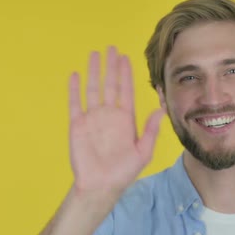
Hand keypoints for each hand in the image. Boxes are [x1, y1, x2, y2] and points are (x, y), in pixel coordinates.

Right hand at [68, 46, 165, 194]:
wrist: (101, 186)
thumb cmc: (123, 172)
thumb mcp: (143, 152)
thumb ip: (150, 130)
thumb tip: (160, 109)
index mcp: (126, 120)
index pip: (126, 91)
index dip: (126, 74)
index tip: (126, 58)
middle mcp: (109, 115)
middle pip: (110, 85)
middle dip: (111, 66)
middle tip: (112, 48)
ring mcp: (93, 119)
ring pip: (93, 89)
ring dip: (94, 72)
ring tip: (94, 54)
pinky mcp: (78, 125)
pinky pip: (75, 103)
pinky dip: (74, 89)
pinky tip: (75, 75)